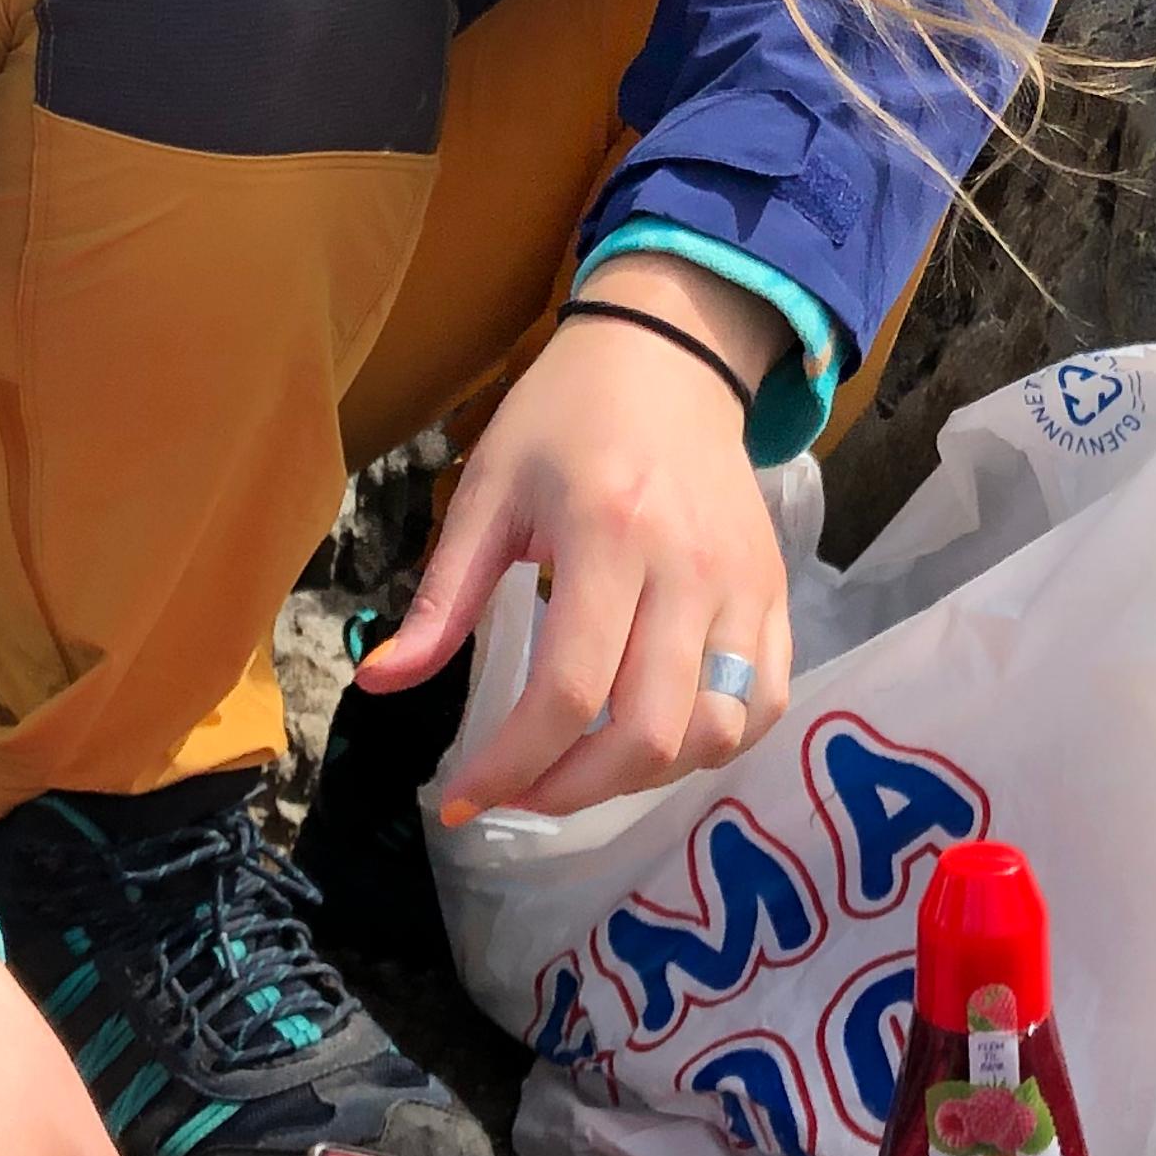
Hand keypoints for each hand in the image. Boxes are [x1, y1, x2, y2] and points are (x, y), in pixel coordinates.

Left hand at [357, 270, 794, 821]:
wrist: (669, 356)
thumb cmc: (565, 418)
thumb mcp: (488, 490)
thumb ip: (443, 598)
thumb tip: (379, 684)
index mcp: (607, 536)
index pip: (567, 690)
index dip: (511, 764)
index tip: (461, 799)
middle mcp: (688, 570)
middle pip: (646, 731)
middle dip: (571, 789)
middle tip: (519, 791)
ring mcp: (744, 586)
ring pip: (714, 731)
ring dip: (641, 777)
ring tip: (581, 767)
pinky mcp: (775, 593)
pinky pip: (767, 702)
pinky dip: (714, 744)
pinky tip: (656, 741)